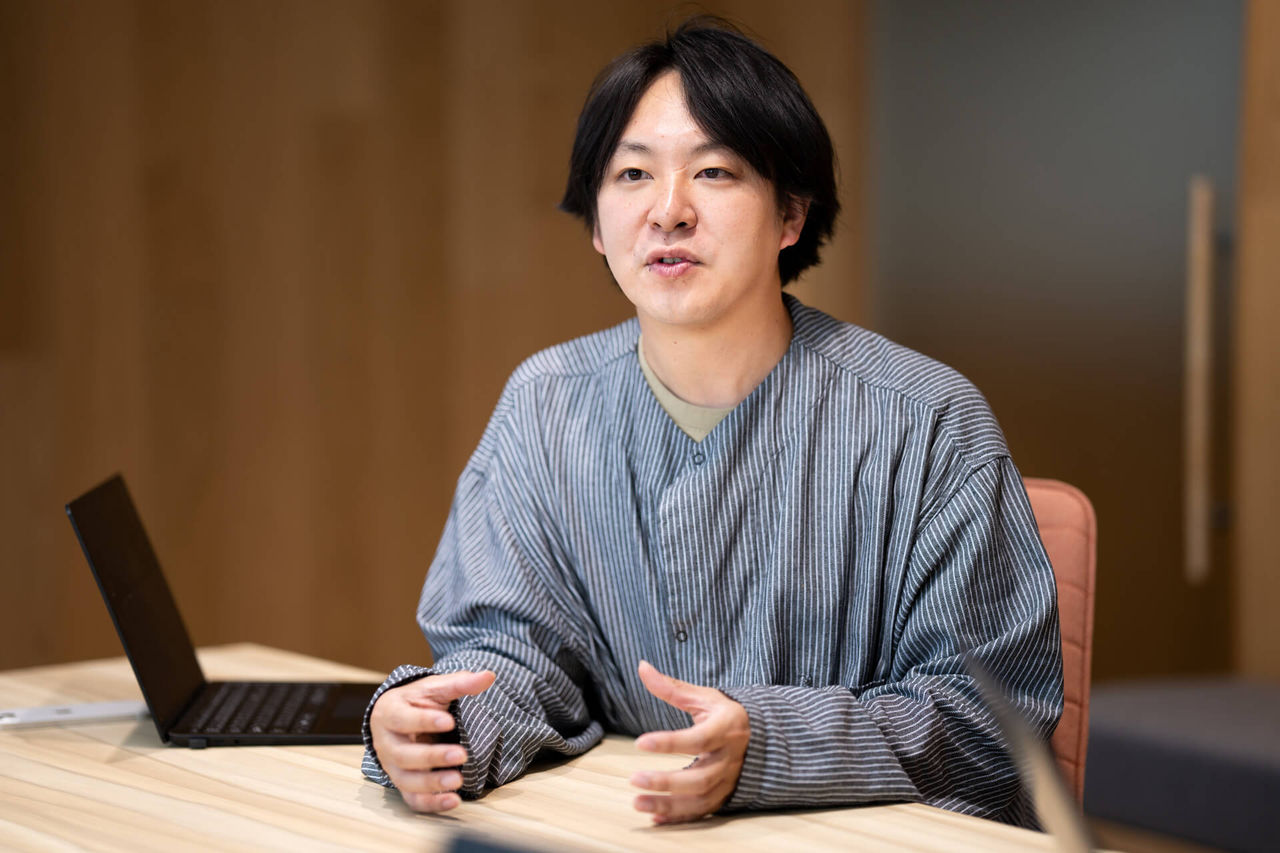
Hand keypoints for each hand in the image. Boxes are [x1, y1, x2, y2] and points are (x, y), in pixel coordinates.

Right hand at [369, 669, 495, 812]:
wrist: (398, 718)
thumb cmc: (417, 701)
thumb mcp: (435, 688)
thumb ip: (460, 683)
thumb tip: (489, 676)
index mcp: (389, 713)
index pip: (402, 719)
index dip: (424, 721)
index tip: (449, 722)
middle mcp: (386, 743)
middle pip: (404, 754)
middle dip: (433, 757)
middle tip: (461, 755)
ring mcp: (392, 766)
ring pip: (407, 780)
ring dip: (432, 783)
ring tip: (458, 781)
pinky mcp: (403, 784)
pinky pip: (413, 799)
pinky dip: (432, 803)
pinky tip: (453, 801)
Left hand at [629, 660, 749, 823]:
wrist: (761, 737)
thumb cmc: (726, 714)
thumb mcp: (704, 697)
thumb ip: (672, 687)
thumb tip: (642, 667)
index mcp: (725, 729)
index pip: (697, 739)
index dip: (669, 743)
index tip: (640, 743)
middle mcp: (728, 759)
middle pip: (699, 778)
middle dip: (666, 781)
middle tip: (634, 779)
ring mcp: (728, 781)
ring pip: (699, 800)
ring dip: (667, 804)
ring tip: (637, 803)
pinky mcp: (724, 796)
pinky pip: (702, 813)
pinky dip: (678, 817)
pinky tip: (654, 817)